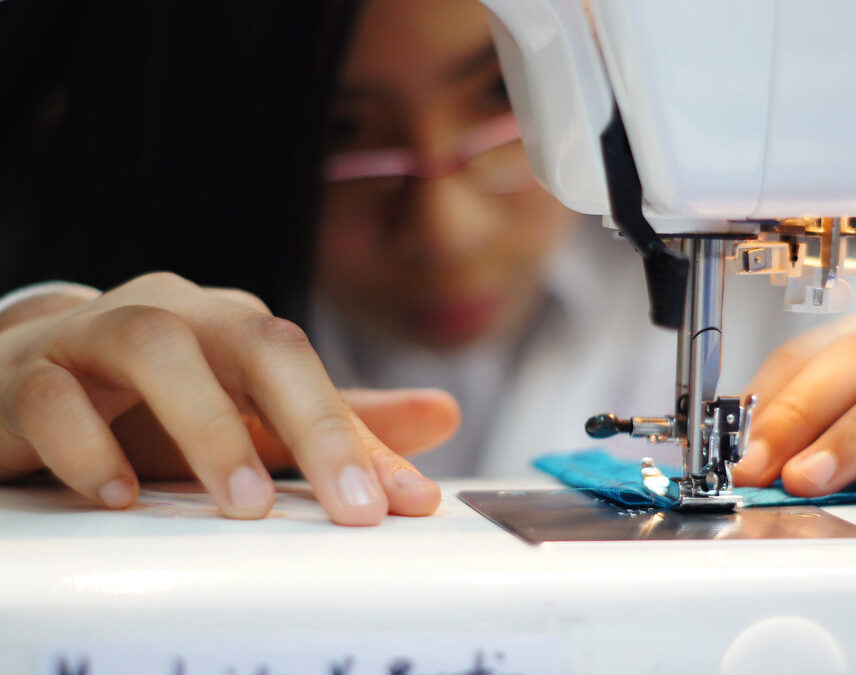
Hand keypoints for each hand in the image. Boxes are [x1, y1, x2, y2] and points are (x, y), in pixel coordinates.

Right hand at [0, 273, 459, 524]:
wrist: (24, 379)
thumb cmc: (148, 401)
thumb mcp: (248, 412)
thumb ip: (338, 422)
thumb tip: (442, 416)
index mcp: (233, 329)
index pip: (310, 371)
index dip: (359, 437)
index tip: (403, 504)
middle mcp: (178, 319)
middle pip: (255, 342)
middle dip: (312, 422)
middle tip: (350, 504)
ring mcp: (96, 337)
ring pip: (155, 348)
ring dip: (208, 427)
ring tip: (247, 504)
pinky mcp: (26, 375)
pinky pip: (54, 396)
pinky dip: (89, 444)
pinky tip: (120, 496)